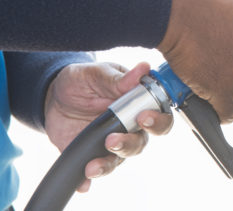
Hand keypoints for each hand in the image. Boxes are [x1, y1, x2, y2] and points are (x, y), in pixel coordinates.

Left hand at [44, 62, 172, 192]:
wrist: (54, 96)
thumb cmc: (83, 80)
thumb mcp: (96, 74)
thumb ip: (118, 78)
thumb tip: (144, 68)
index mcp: (137, 104)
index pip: (160, 116)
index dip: (157, 120)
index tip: (143, 118)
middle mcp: (128, 126)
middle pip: (141, 142)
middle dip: (129, 144)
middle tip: (112, 140)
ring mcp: (111, 142)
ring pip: (119, 159)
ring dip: (108, 164)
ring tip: (93, 165)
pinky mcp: (91, 154)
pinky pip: (93, 171)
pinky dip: (88, 180)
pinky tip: (83, 182)